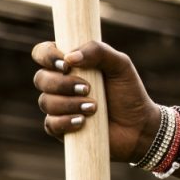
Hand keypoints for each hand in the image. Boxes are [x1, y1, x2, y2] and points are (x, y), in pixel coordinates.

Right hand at [31, 40, 161, 162]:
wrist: (139, 125)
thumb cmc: (128, 92)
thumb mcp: (120, 65)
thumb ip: (99, 52)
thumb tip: (70, 57)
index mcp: (70, 64)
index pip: (43, 53)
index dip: (47, 56)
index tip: (66, 65)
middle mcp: (60, 84)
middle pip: (41, 78)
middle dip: (62, 83)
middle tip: (88, 88)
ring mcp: (59, 106)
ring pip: (45, 101)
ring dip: (69, 104)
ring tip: (93, 107)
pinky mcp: (61, 128)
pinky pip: (51, 123)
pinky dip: (65, 121)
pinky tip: (83, 122)